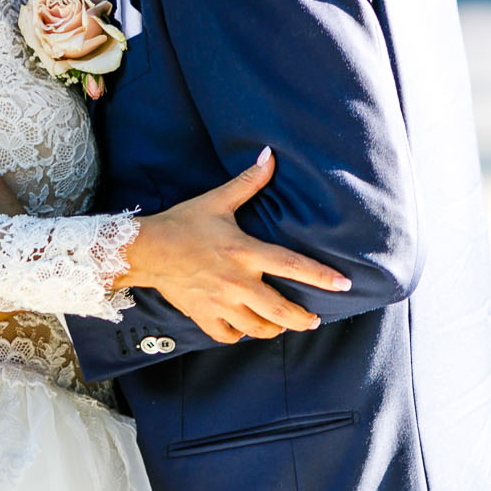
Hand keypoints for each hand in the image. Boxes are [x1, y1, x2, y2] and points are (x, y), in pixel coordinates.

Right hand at [120, 148, 350, 343]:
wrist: (147, 249)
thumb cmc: (184, 223)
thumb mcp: (217, 200)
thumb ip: (248, 182)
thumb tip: (270, 155)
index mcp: (245, 252)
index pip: (292, 265)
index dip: (321, 277)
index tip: (343, 285)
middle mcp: (237, 282)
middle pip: (280, 311)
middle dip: (302, 319)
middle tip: (314, 320)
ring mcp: (220, 303)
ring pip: (257, 328)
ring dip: (275, 329)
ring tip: (283, 325)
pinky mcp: (203, 315)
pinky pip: (228, 335)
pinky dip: (239, 335)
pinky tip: (245, 328)